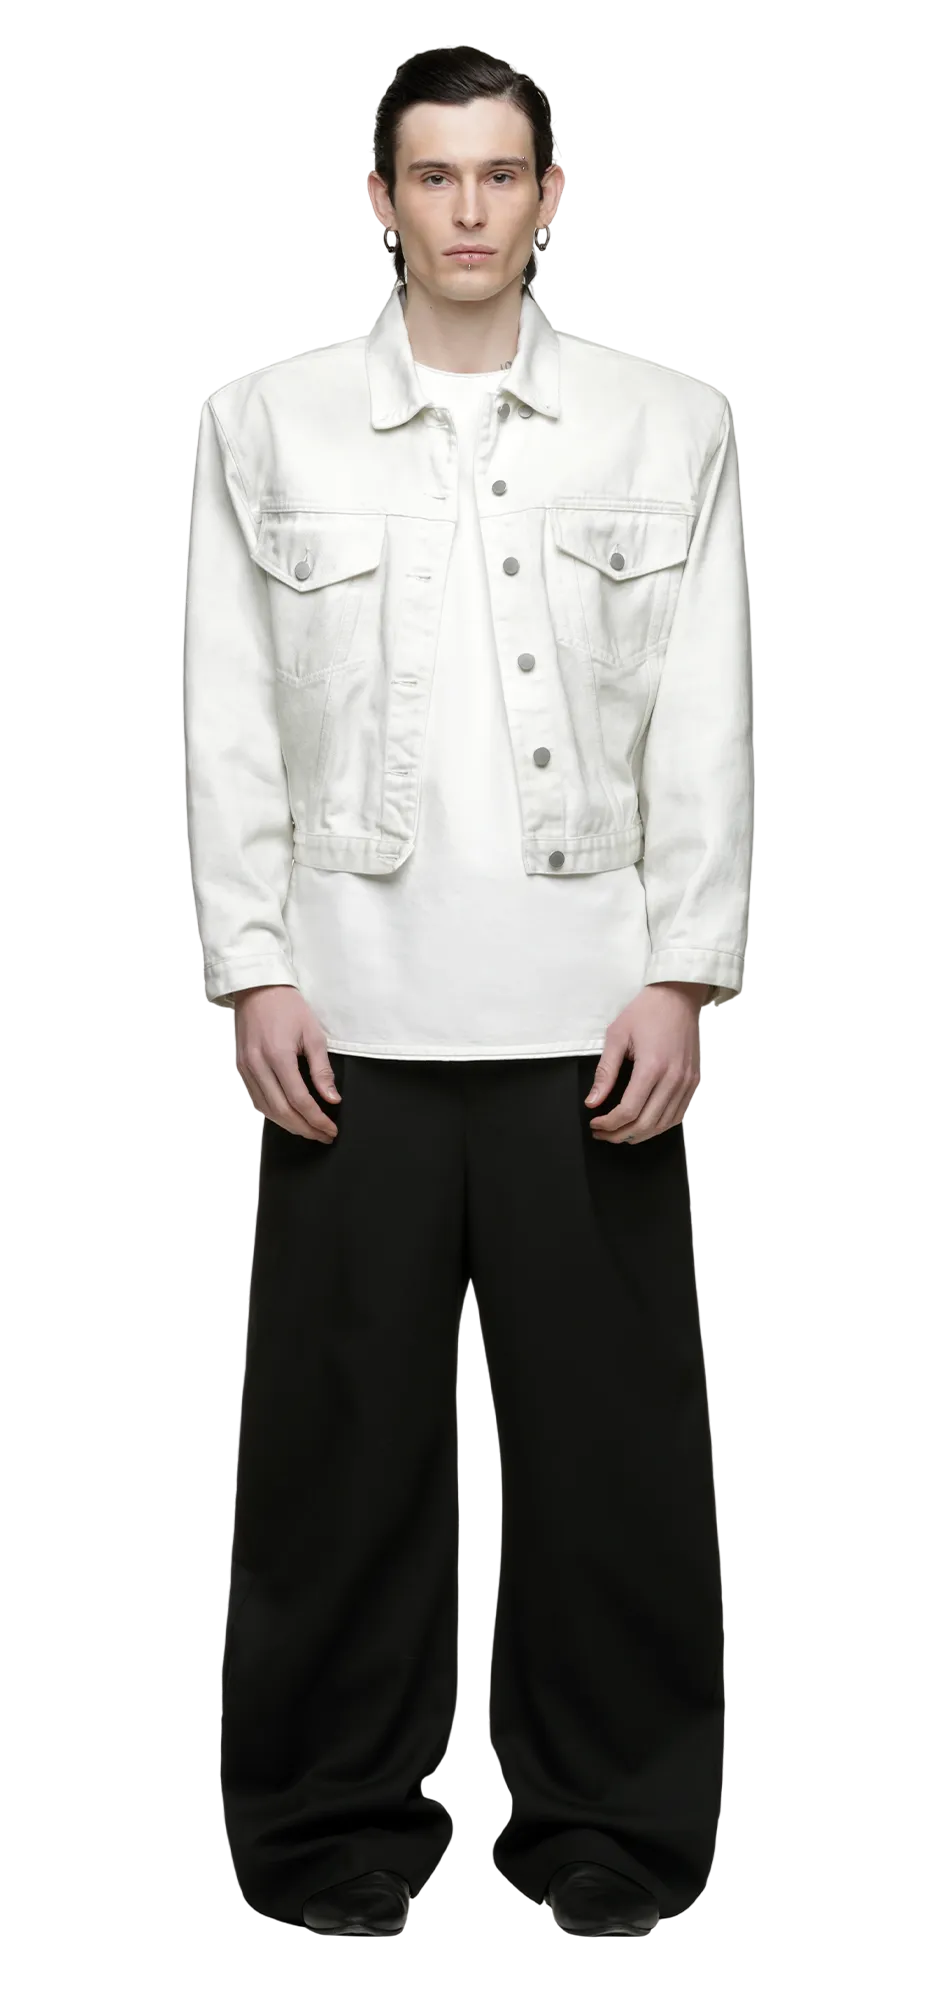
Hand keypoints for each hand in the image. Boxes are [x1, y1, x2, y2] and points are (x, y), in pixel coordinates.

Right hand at [232, 985, 341, 1142]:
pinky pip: (256, 1100)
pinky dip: (273, 1114)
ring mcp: (244, 1068)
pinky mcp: (239, 1069)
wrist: (256, 989)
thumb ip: (322, 1069)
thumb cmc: (287, 1006)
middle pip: (281, 1111)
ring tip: (309, 1130)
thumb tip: (332, 1098)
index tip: (330, 1129)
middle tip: (323, 1135)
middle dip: (305, 1129)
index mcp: (277, 1055)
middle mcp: (257, 1065)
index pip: (299, 1100)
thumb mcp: (313, 1033)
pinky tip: (288, 1117)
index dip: (317, 1120)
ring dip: (289, 1125)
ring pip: (266, 1110)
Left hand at [584, 982, 707, 1143]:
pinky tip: (644, 1125)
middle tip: (603, 1134)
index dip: (609, 1123)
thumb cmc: (645, 1011)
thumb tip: (592, 1101)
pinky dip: (660, 1126)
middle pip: (646, 1124)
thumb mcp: (616, 1036)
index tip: (595, 1123)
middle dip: (620, 1135)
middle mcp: (674, 1078)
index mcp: (652, 1066)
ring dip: (640, 1135)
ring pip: (664, 1124)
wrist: (678, 996)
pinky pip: (678, 1115)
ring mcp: (687, 1081)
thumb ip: (605, 1072)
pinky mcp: (693, 1081)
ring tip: (620, 1133)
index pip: (629, 1111)